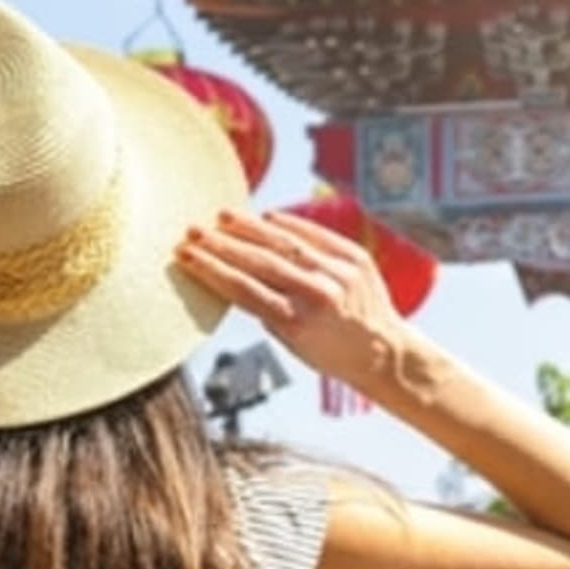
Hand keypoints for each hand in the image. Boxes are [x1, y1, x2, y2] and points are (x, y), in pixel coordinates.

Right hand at [175, 210, 425, 387]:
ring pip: (285, 243)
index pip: (242, 288)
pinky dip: (289, 224)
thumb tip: (232, 271)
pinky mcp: (356, 257)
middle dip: (221, 245)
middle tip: (192, 232)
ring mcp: (339, 273)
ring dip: (248, 228)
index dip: (210, 270)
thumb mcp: (290, 342)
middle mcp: (318, 295)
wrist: (384, 351)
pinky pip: (316, 234)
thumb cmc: (329, 351)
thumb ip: (264, 307)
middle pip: (258, 262)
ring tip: (221, 217)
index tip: (185, 255)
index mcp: (296, 322)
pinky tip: (265, 217)